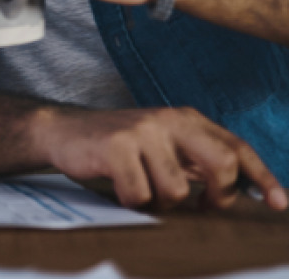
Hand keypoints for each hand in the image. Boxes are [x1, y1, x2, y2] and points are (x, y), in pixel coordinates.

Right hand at [34, 105, 287, 210]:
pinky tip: (119, 188)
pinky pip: (140, 195)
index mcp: (185, 119)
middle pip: (220, 164)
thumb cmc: (118, 146)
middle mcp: (168, 120)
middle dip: (217, 197)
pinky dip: (131, 202)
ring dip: (161, 204)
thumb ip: (198, 161)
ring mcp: (142, 132)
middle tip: (203, 209)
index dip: (262, 177)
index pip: (235, 147)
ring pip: (177, 191)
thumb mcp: (163, 145)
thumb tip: (245, 190)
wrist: (62, 131)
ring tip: (143, 193)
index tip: (280, 202)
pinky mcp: (116, 146)